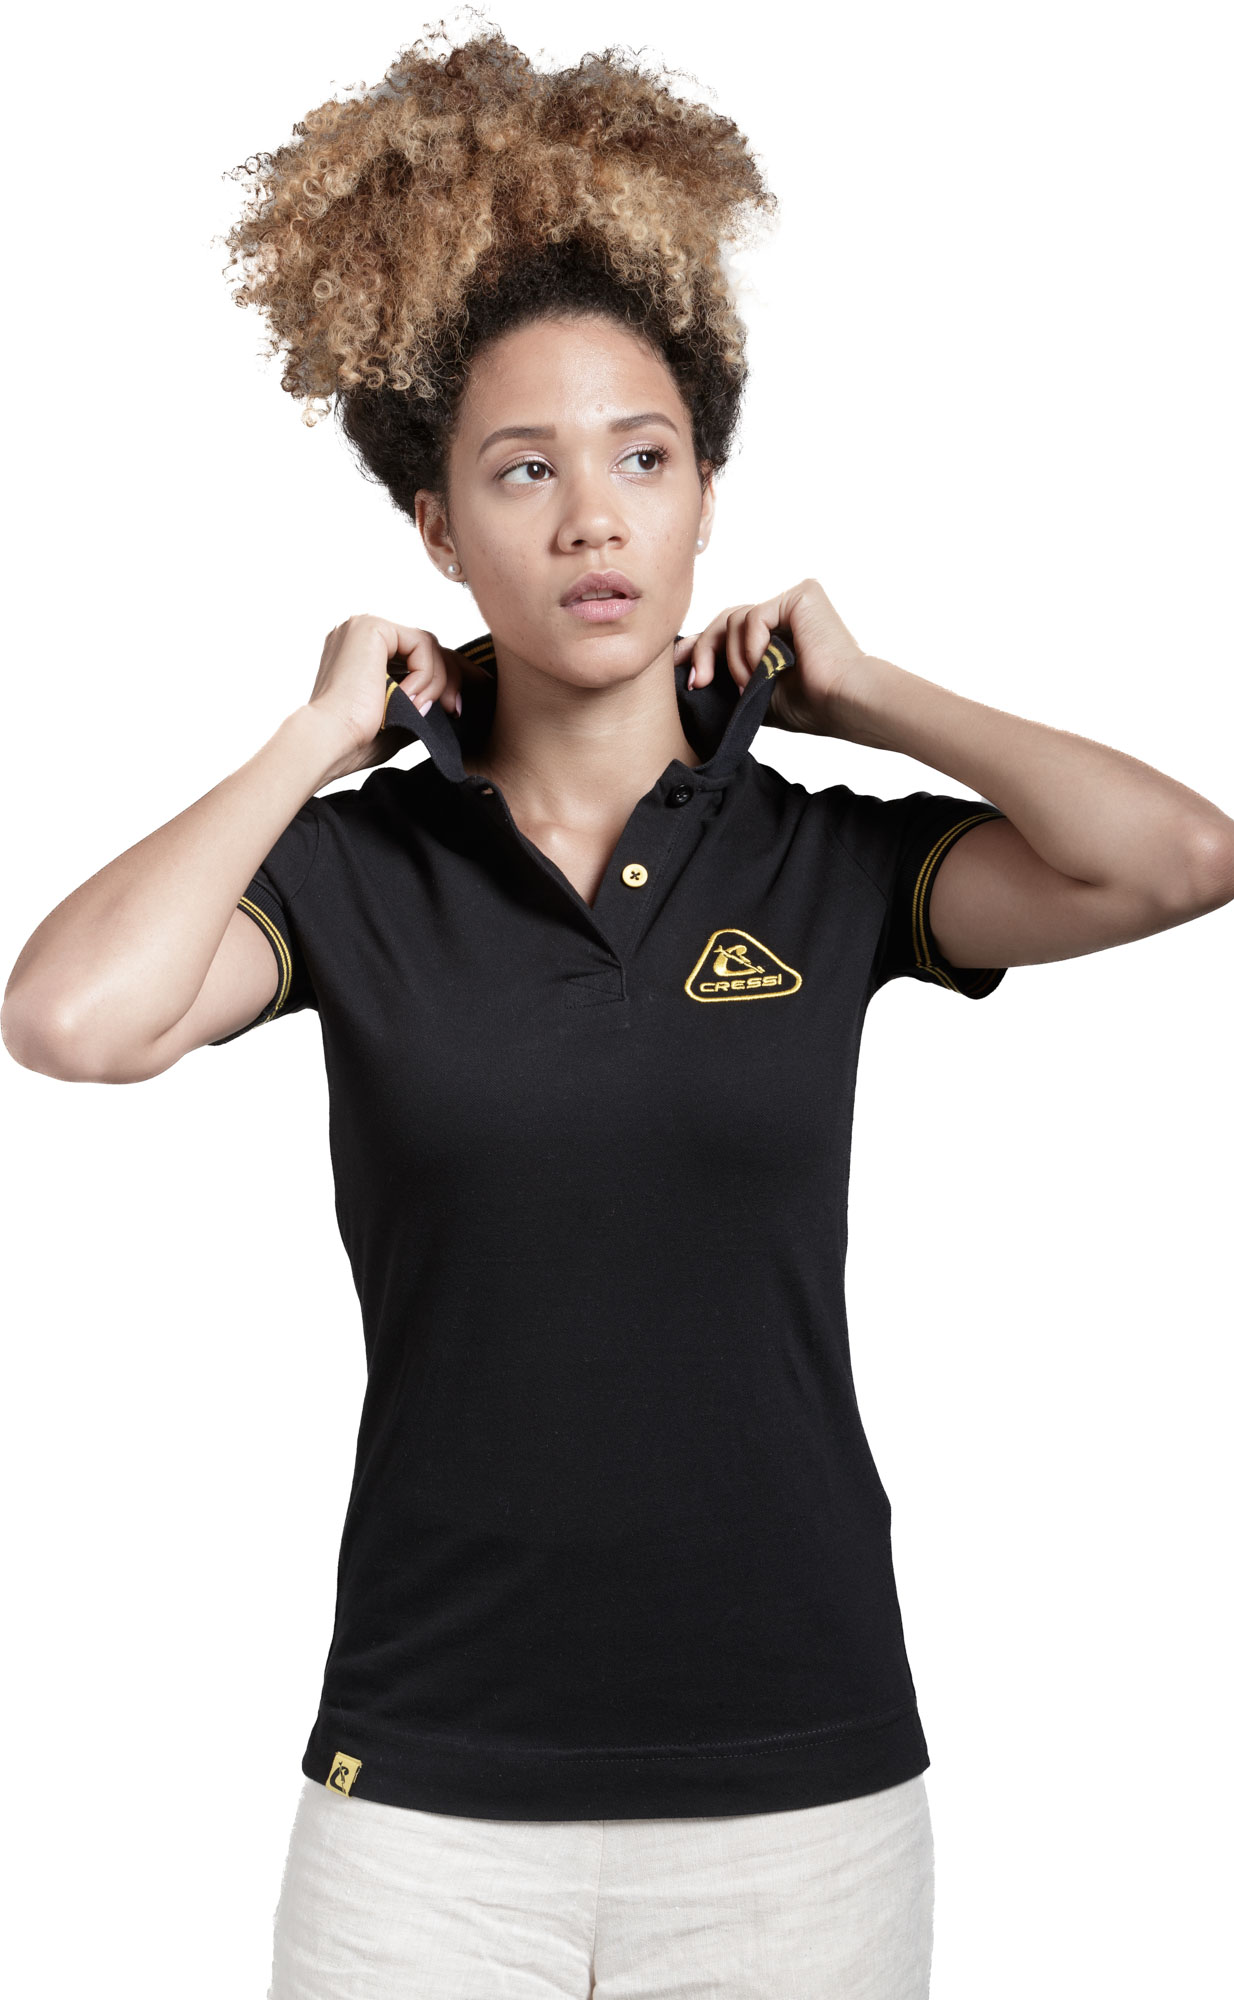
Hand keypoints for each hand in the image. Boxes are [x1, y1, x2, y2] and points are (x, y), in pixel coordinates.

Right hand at [304, 614, 481, 780]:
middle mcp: (359, 635)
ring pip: (428, 646)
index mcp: (362, 655)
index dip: (445, 680)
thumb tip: (456, 698)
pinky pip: (422, 644)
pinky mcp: (371, 628)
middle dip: (450, 679)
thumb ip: (425, 700)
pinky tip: (409, 698)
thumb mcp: (403, 716)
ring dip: (436, 682)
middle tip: (455, 710)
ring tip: (420, 710)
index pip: (417, 656)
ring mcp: (363, 628)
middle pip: (427, 647)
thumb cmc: (356, 740)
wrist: (331, 742)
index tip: (456, 709)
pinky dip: (425, 675)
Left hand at [673, 578, 868, 736]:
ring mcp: (792, 602)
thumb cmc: (810, 706)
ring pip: (734, 620)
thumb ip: (729, 680)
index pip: (726, 631)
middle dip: (704, 652)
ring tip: (751, 685)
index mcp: (774, 635)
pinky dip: (751, 647)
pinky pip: (753, 617)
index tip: (676, 667)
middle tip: (699, 683)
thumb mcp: (755, 694)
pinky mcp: (801, 595)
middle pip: (724, 620)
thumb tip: (691, 676)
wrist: (842, 703)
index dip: (697, 647)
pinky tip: (766, 667)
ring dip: (734, 659)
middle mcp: (783, 614)